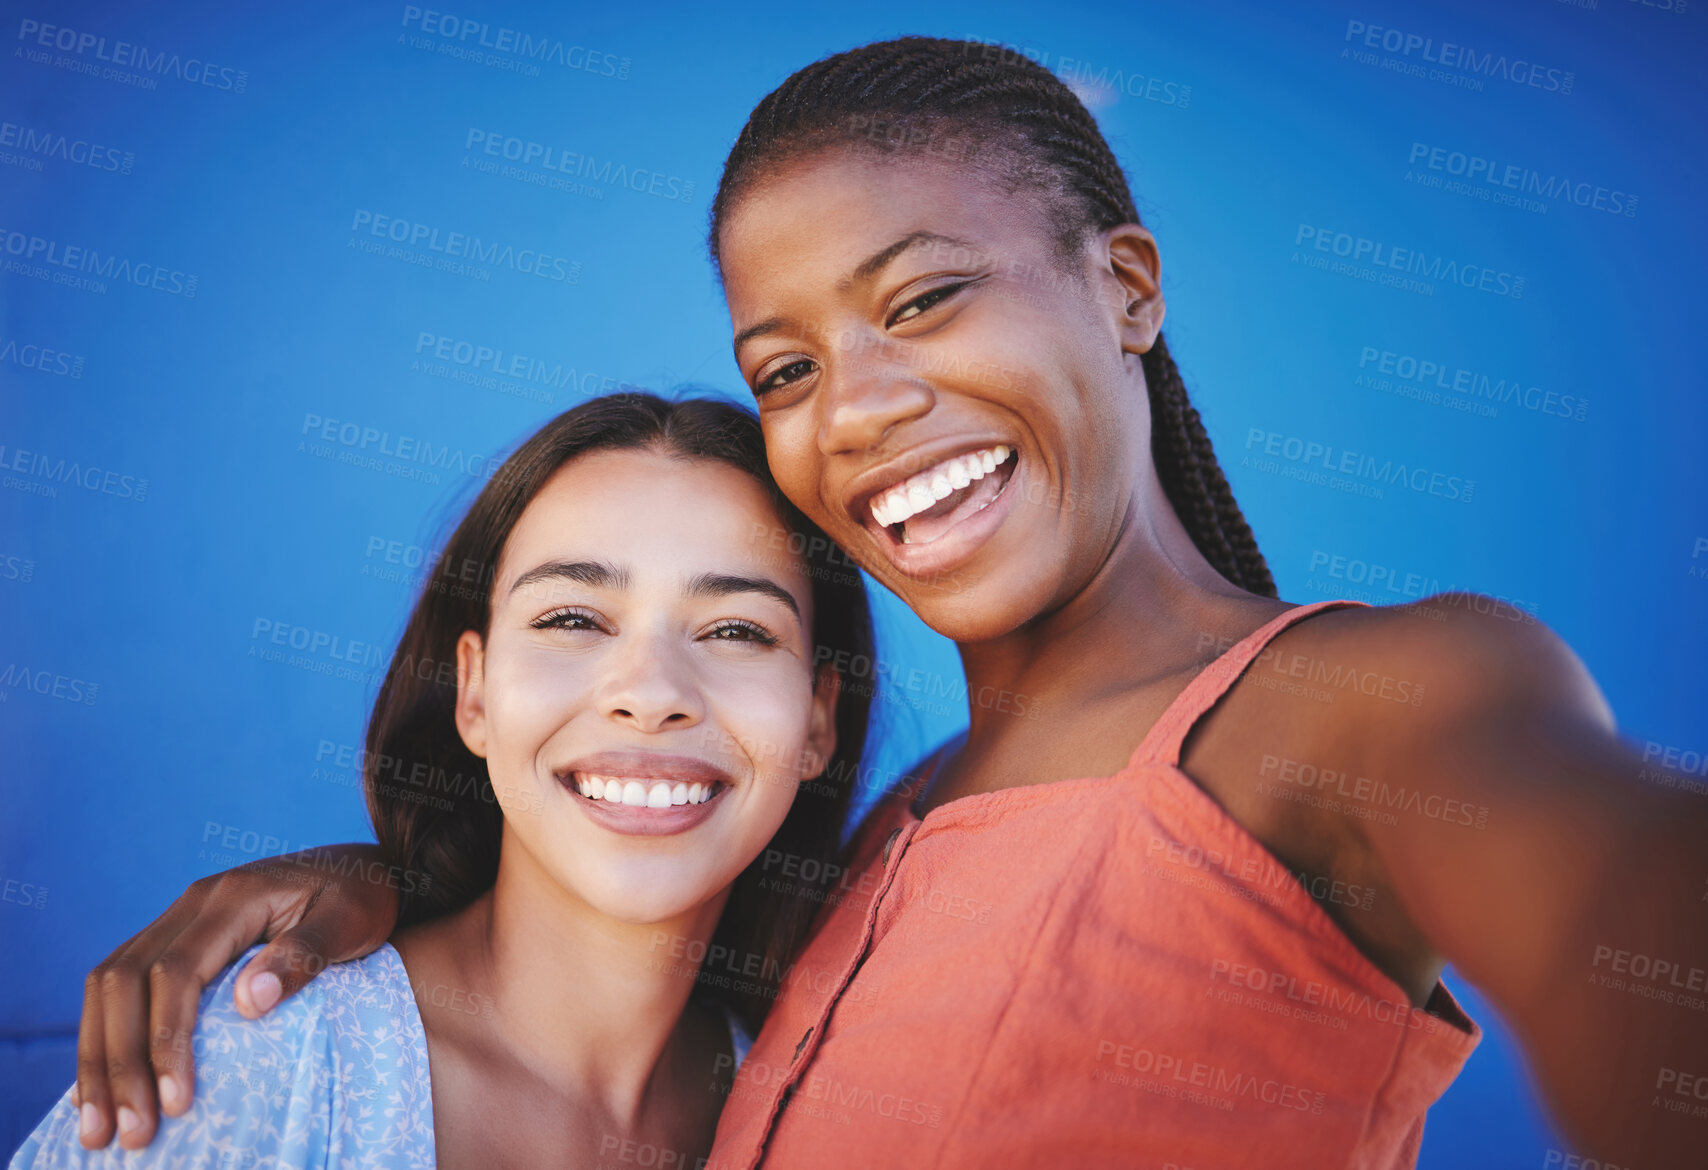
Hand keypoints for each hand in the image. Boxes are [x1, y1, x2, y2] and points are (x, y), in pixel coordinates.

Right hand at [74, 844, 400, 1149]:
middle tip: (125, 1132)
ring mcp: (181, 918)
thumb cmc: (364, 898)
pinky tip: (99, 1089)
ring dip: (97, 1058)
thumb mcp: (351, 920)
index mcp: (233, 897)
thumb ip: (305, 954)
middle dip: (116, 1061)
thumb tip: (250, 1002)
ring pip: (109, 984)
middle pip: (124, 981)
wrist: (364, 868)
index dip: (166, 1039)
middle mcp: (194, 903)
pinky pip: (122, 985)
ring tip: (97, 1129)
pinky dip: (104, 1037)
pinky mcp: (179, 938)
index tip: (176, 1101)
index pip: (176, 972)